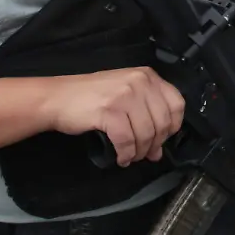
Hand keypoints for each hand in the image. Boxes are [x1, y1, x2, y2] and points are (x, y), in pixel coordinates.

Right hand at [41, 67, 185, 166]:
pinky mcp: (109, 110)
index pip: (176, 104)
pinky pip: (127, 140)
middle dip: (155, 144)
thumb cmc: (90, 97)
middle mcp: (139, 82)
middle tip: (143, 154)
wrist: (57, 97)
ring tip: (130, 156)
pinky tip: (121, 157)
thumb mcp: (125, 96)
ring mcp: (124, 95)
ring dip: (139, 152)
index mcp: (147, 76)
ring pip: (146, 133)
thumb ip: (146, 116)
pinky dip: (126, 153)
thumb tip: (158, 150)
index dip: (173, 127)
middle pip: (162, 122)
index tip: (161, 139)